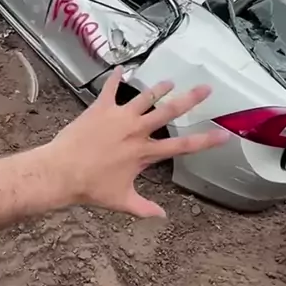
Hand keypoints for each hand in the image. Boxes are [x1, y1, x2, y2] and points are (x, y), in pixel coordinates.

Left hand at [47, 67, 227, 217]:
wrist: (61, 172)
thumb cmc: (91, 188)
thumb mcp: (122, 201)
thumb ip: (144, 208)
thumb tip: (162, 216)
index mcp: (144, 152)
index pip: (182, 146)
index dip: (206, 140)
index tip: (224, 134)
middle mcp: (136, 131)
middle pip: (169, 112)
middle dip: (190, 99)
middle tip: (206, 87)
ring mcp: (118, 117)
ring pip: (144, 97)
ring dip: (158, 88)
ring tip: (170, 80)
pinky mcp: (99, 109)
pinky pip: (109, 89)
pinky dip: (115, 79)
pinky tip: (121, 69)